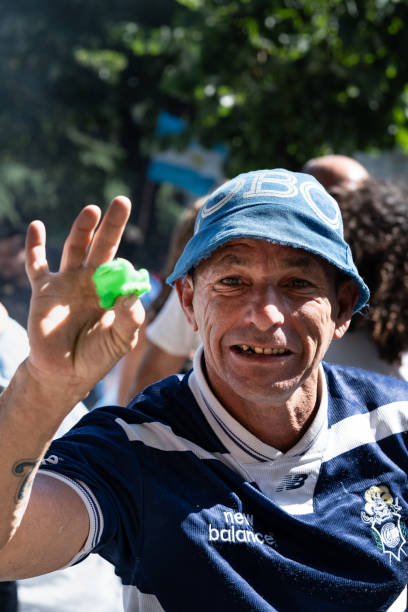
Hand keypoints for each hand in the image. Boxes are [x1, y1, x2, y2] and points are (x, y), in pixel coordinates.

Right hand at [24, 196, 144, 406]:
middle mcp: (92, 281)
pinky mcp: (44, 291)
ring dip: (83, 228)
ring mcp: (67, 283)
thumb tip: (133, 292)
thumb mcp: (120, 341)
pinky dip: (35, 246)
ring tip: (93, 210)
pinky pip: (37, 265)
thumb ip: (130, 319)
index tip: (123, 291)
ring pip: (75, 248)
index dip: (127, 272)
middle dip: (113, 224)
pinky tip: (37, 226)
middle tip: (122, 201)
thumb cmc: (96, 357)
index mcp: (113, 291)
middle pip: (104, 246)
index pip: (124, 269)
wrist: (63, 373)